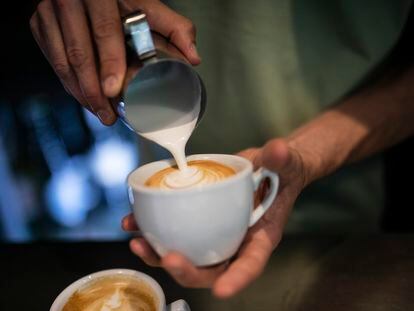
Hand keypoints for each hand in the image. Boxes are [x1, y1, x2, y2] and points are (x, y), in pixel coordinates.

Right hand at [30, 0, 200, 124]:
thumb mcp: (144, 2)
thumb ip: (172, 26)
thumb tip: (193, 57)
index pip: (104, 32)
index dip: (109, 63)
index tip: (113, 90)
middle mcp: (70, 3)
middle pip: (79, 54)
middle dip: (93, 90)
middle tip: (108, 114)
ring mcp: (51, 14)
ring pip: (62, 62)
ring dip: (81, 92)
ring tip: (100, 113)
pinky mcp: (41, 26)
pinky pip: (53, 60)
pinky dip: (68, 83)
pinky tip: (83, 98)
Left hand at [122, 139, 311, 297]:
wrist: (267, 168)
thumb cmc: (279, 173)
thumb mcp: (285, 165)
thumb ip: (281, 160)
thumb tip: (279, 150)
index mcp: (260, 237)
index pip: (251, 263)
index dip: (237, 279)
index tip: (222, 290)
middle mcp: (235, 242)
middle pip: (211, 269)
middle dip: (187, 270)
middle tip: (168, 257)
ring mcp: (214, 234)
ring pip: (187, 257)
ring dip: (159, 256)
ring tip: (138, 242)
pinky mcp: (198, 221)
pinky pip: (175, 234)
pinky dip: (152, 231)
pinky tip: (133, 222)